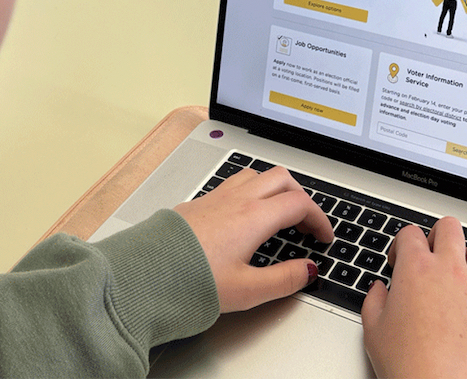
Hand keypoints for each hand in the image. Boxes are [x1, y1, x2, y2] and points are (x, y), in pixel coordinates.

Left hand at [173, 166, 333, 312]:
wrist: (143, 275)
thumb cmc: (188, 282)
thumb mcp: (246, 291)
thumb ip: (283, 280)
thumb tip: (307, 270)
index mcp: (253, 218)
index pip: (299, 204)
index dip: (319, 219)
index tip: (323, 237)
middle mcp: (235, 200)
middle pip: (281, 179)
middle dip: (301, 197)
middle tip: (306, 223)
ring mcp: (214, 198)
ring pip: (255, 175)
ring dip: (274, 190)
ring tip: (278, 214)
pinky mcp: (197, 204)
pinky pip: (232, 185)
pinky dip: (250, 194)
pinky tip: (244, 217)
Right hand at [361, 216, 466, 378]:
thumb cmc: (409, 366)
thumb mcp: (373, 331)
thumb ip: (374, 301)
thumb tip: (379, 290)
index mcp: (417, 269)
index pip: (410, 233)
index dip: (401, 245)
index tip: (399, 262)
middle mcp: (451, 271)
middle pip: (450, 227)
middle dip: (438, 236)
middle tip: (430, 257)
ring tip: (457, 280)